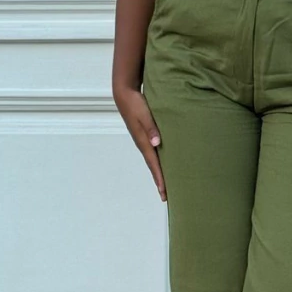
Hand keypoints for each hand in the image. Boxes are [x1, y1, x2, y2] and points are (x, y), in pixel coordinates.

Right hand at [113, 85, 165, 201]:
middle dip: (160, 181)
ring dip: (159, 172)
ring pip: (153, 160)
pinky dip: (158, 161)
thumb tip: (157, 143)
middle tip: (166, 196)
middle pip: (153, 166)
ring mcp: (143, 140)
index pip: (154, 164)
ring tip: (166, 184)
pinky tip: (164, 163)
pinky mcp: (144, 135)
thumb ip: (152, 128)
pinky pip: (153, 152)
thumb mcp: (145, 115)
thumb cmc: (136, 104)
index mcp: (144, 142)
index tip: (164, 192)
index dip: (160, 178)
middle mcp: (143, 144)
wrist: (125, 95)